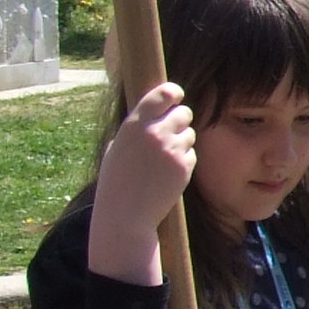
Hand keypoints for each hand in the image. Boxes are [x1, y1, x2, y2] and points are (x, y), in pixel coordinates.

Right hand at [91, 82, 194, 285]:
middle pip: (184, 112)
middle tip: (170, 134)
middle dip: (180, 121)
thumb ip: (135, 128)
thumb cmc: (116, 182)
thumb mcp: (117, 148)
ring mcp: (171, 149)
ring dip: (182, 143)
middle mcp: (155, 133)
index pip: (164, 93)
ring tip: (163, 161)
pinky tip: (167, 175)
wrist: (125, 215)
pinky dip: (184, 162)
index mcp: (134, 124)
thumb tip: (152, 110)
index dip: (173, 93)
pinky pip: (192, 155)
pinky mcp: (184, 166)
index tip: (176, 97)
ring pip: (190, 134)